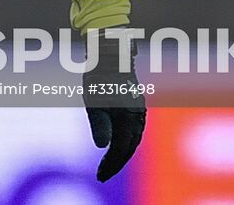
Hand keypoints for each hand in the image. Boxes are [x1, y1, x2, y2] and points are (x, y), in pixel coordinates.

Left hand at [82, 35, 146, 181]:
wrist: (110, 56)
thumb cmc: (100, 77)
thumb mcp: (94, 101)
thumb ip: (99, 124)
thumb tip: (102, 146)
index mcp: (129, 117)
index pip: (121, 149)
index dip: (111, 164)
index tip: (99, 176)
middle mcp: (138, 116)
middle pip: (129, 147)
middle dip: (116, 163)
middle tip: (102, 176)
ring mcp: (139, 111)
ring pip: (134, 140)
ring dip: (122, 155)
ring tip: (108, 166)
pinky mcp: (136, 107)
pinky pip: (135, 131)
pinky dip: (127, 143)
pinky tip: (118, 147)